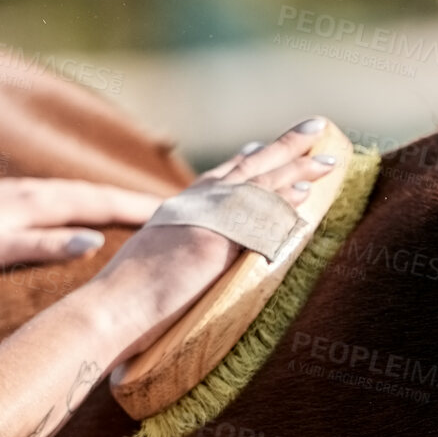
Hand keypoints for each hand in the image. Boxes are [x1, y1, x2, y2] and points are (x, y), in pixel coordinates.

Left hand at [0, 178, 163, 279]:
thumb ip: (45, 246)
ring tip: (142, 209)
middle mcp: (32, 190)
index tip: (181, 212)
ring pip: (78, 193)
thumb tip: (96, 241)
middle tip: (179, 207)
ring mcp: (18, 192)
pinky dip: (86, 202)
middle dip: (136, 200)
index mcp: (37, 202)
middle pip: (96, 193)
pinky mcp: (5, 199)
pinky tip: (84, 211)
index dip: (142, 209)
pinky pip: (61, 197)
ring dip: (112, 199)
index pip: (102, 203)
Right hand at [89, 117, 337, 361]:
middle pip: (246, 168)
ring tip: (327, 158)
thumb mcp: (149, 266)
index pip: (216, 178)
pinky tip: (308, 194)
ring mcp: (203, 220)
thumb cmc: (122, 303)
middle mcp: (191, 207)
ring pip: (259, 183)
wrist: (110, 309)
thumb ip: (173, 256)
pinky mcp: (215, 239)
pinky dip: (284, 202)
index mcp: (174, 212)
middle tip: (314, 128)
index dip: (244, 161)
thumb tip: (182, 268)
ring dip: (296, 167)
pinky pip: (259, 216)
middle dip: (283, 147)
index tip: (263, 145)